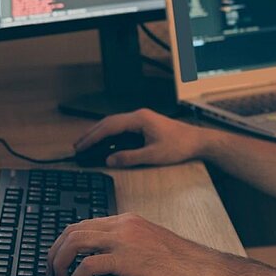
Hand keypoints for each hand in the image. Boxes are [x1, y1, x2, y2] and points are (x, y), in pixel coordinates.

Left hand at [46, 213, 222, 275]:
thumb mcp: (149, 244)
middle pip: (73, 230)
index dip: (64, 241)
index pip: (84, 223)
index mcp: (127, 221)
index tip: (58, 258)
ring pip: (75, 242)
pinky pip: (88, 265)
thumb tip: (104, 258)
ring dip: (59, 263)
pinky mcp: (126, 260)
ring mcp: (124, 241)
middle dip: (55, 251)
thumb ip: (127, 244)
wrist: (201, 270)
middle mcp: (122, 225)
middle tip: (51, 271)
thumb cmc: (181, 263)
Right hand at [74, 108, 214, 167]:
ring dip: (100, 133)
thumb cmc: (179, 145)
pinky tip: (105, 141)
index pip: (109, 127)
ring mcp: (141, 119)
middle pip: (108, 122)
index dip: (93, 137)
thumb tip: (110, 159)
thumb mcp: (153, 155)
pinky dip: (109, 134)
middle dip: (92, 134)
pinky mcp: (144, 124)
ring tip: (86, 143)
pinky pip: (121, 127)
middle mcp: (138, 116)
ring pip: (114, 123)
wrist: (197, 141)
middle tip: (78, 145)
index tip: (81, 145)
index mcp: (139, 119)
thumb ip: (129, 157)